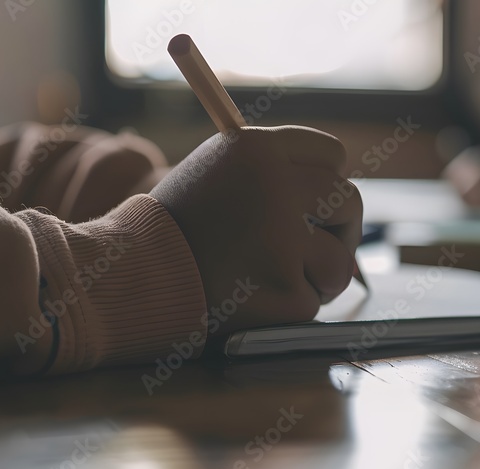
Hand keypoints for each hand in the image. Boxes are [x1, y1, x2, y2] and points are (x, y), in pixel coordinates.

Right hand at [150, 126, 361, 333]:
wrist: (131, 278)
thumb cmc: (173, 229)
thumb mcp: (212, 175)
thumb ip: (268, 173)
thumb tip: (331, 186)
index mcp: (255, 149)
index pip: (329, 154)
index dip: (328, 180)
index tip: (319, 202)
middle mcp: (275, 187)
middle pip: (348, 200)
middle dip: (341, 228)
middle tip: (317, 247)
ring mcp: (282, 241)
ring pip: (340, 260)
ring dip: (320, 275)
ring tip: (277, 279)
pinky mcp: (285, 290)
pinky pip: (312, 302)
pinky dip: (289, 308)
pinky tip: (252, 302)